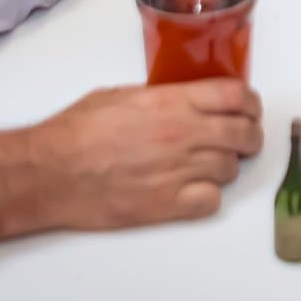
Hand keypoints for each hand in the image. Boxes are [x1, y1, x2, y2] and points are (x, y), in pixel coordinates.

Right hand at [0, 81, 264, 240]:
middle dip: (248, 134)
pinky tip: (194, 190)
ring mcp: (178, 172)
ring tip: (208, 165)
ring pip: (231, 169)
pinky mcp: (168, 205)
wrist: (51, 172)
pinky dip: (209, 196)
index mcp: (172, 102)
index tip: (248, 107)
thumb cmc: (75, 130)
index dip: (249, 102)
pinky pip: (212, 201)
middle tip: (241, 138)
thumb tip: (181, 101)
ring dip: (225, 166)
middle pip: (243, 133)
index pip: (235, 96)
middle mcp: (183, 135)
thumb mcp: (121, 95)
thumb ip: (161, 98)